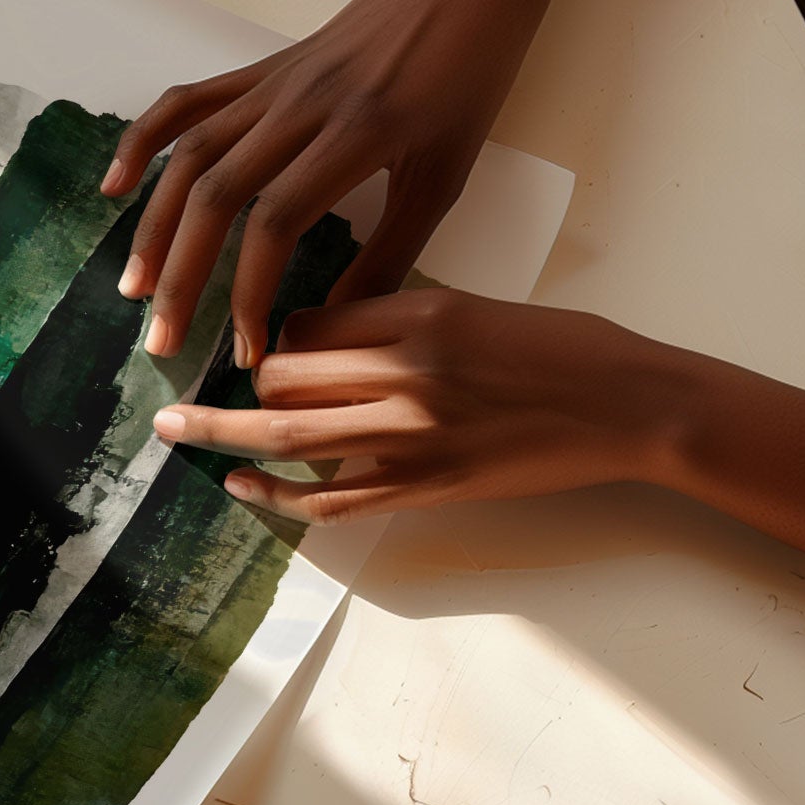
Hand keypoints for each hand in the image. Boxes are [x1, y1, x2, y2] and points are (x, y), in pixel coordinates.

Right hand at [102, 0, 548, 364]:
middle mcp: (300, 107)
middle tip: (164, 340)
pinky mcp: (257, 70)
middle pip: (216, 196)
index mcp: (356, 134)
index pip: (276, 223)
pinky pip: (186, 105)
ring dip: (154, 227)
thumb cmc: (466, 78)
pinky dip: (143, 143)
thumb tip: (337, 322)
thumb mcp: (445, 175)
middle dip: (183, 277)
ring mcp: (271, 84)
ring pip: (190, 157)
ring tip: (135, 287)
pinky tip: (115, 187)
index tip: (247, 351)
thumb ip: (391, 252)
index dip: (250, 293)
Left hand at [151, 290, 804, 558]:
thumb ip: (395, 316)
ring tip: (173, 431)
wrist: (632, 407)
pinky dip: (277, 492)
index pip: (308, 321)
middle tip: (205, 387)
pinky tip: (240, 483)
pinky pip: (332, 498)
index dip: (278, 332)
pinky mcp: (427, 487)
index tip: (270, 341)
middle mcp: (407, 374)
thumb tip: (317, 332)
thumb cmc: (563, 348)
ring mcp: (414, 438)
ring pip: (291, 436)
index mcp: (419, 314)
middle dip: (244, 384)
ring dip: (223, 433)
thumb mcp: (471, 306)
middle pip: (285, 375)